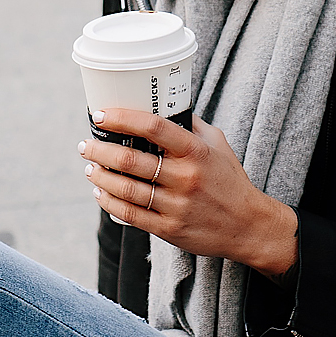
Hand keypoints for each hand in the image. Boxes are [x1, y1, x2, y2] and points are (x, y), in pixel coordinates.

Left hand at [79, 108, 297, 277]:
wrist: (248, 226)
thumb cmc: (230, 181)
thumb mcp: (218, 145)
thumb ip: (191, 127)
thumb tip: (163, 107)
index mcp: (196, 152)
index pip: (153, 127)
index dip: (122, 118)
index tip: (101, 116)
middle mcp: (185, 177)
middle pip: (130, 160)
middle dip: (100, 150)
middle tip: (87, 144)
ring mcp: (176, 205)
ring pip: (126, 189)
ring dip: (100, 177)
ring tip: (90, 168)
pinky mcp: (169, 229)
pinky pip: (130, 215)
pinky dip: (109, 202)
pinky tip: (101, 192)